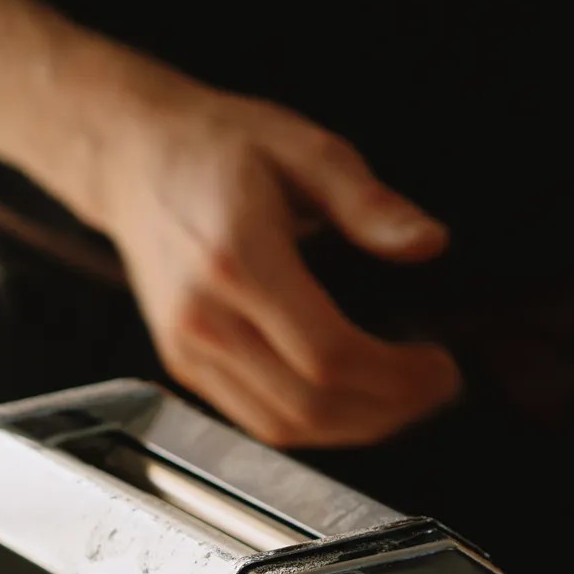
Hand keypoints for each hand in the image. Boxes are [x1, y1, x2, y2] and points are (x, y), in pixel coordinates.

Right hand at [81, 82, 461, 447]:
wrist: (133, 158)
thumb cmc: (215, 147)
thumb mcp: (304, 147)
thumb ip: (368, 201)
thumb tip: (427, 243)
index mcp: (237, 258)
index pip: (327, 353)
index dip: (396, 377)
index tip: (440, 367)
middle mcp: (204, 314)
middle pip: (309, 403)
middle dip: (388, 410)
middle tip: (434, 388)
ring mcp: (187, 347)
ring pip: (282, 425)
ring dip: (354, 427)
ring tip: (403, 400)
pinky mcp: (183, 363)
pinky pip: (256, 420)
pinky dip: (313, 424)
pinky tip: (352, 400)